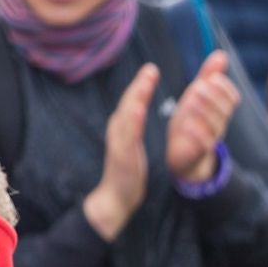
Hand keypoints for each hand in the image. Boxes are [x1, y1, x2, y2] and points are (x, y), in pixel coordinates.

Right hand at [83, 63, 157, 241]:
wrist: (116, 198)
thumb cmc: (127, 172)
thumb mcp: (131, 145)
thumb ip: (132, 127)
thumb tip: (134, 109)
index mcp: (122, 128)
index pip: (131, 102)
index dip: (140, 86)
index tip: (151, 70)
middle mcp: (118, 131)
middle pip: (128, 103)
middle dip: (139, 85)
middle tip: (151, 68)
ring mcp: (118, 142)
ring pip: (127, 115)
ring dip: (136, 97)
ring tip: (146, 81)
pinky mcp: (122, 155)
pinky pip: (128, 136)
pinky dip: (133, 121)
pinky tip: (139, 109)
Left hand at [166, 51, 239, 182]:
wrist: (184, 156)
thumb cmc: (192, 121)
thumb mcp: (197, 96)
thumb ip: (208, 76)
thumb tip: (221, 54)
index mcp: (220, 110)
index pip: (232, 97)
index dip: (224, 88)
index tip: (211, 79)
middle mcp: (219, 124)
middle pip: (224, 110)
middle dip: (213, 97)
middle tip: (198, 87)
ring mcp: (210, 138)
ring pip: (215, 125)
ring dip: (204, 111)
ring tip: (191, 102)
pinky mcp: (199, 152)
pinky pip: (204, 144)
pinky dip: (197, 133)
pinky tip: (187, 124)